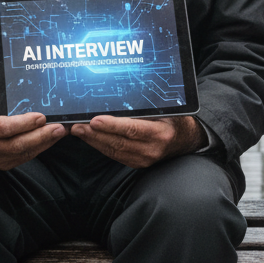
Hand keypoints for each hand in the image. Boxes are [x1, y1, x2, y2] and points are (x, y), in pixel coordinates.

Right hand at [0, 80, 65, 169]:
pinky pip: (25, 158)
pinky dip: (40, 148)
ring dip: (44, 142)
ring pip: (22, 153)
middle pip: (16, 144)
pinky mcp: (3, 165)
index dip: (23, 124)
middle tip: (58, 127)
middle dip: (40, 136)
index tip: (40, 117)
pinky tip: (51, 139)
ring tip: (59, 131)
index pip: (2, 128)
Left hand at [71, 114, 205, 167]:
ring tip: (79, 130)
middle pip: (118, 142)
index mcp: (160, 133)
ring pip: (114, 150)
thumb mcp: (167, 110)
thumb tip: (118, 99)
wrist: (186, 140)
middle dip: (95, 134)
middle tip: (77, 125)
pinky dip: (102, 147)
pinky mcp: (138, 164)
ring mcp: (144, 159)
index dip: (111, 125)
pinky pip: (116, 155)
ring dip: (94, 140)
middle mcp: (152, 149)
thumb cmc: (175, 120)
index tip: (94, 120)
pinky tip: (92, 139)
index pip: (132, 129)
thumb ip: (146, 109)